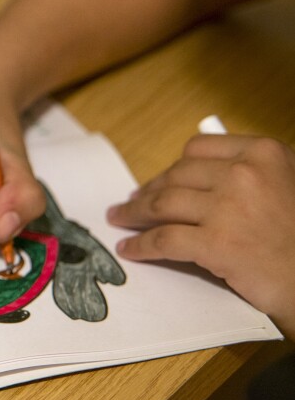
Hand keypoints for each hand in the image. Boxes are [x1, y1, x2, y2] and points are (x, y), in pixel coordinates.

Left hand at [107, 133, 294, 335]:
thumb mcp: (287, 183)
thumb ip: (249, 170)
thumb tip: (194, 173)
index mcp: (263, 152)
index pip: (198, 149)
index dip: (174, 168)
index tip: (160, 179)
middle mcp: (244, 174)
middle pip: (176, 176)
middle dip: (150, 190)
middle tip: (134, 202)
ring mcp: (228, 208)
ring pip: (163, 204)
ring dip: (135, 214)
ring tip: (120, 220)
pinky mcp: (216, 244)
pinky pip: (164, 240)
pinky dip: (141, 245)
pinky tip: (131, 249)